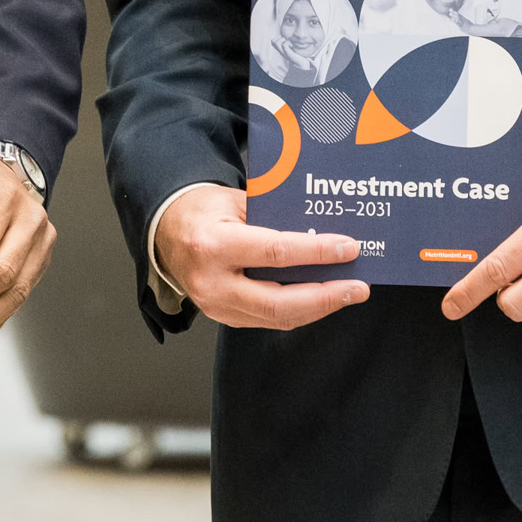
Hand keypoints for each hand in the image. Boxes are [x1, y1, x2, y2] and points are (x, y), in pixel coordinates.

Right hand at [154, 185, 369, 329]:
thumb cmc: (202, 210)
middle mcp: (213, 282)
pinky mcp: (223, 316)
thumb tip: (320, 230)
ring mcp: (216, 305)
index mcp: (213, 245)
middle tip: (357, 288)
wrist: (164, 232)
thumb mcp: (235, 201)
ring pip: (277, 317)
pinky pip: (268, 319)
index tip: (348, 249)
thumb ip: (273, 216)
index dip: (316, 253)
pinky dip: (299, 311)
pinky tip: (321, 299)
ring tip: (348, 293)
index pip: (275, 253)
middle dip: (325, 297)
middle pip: (279, 302)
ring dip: (318, 307)